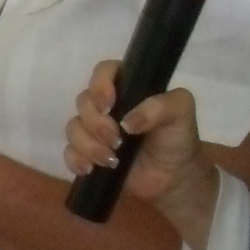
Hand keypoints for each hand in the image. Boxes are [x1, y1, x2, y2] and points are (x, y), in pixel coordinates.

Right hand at [64, 62, 218, 235]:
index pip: (104, 71)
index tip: (109, 105)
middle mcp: (106, 105)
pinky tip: (92, 169)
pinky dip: (77, 160)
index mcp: (127, 88)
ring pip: (73, 127)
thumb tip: (127, 122)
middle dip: (97, 123)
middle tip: (118, 141)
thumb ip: (161, 107)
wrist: (174, 178)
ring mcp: (94, 130)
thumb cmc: (177, 139)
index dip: (100, 85)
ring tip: (112, 160)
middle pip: (83, 101)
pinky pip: (69, 152)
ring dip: (89, 145)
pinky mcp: (87, 153)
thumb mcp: (181, 113)